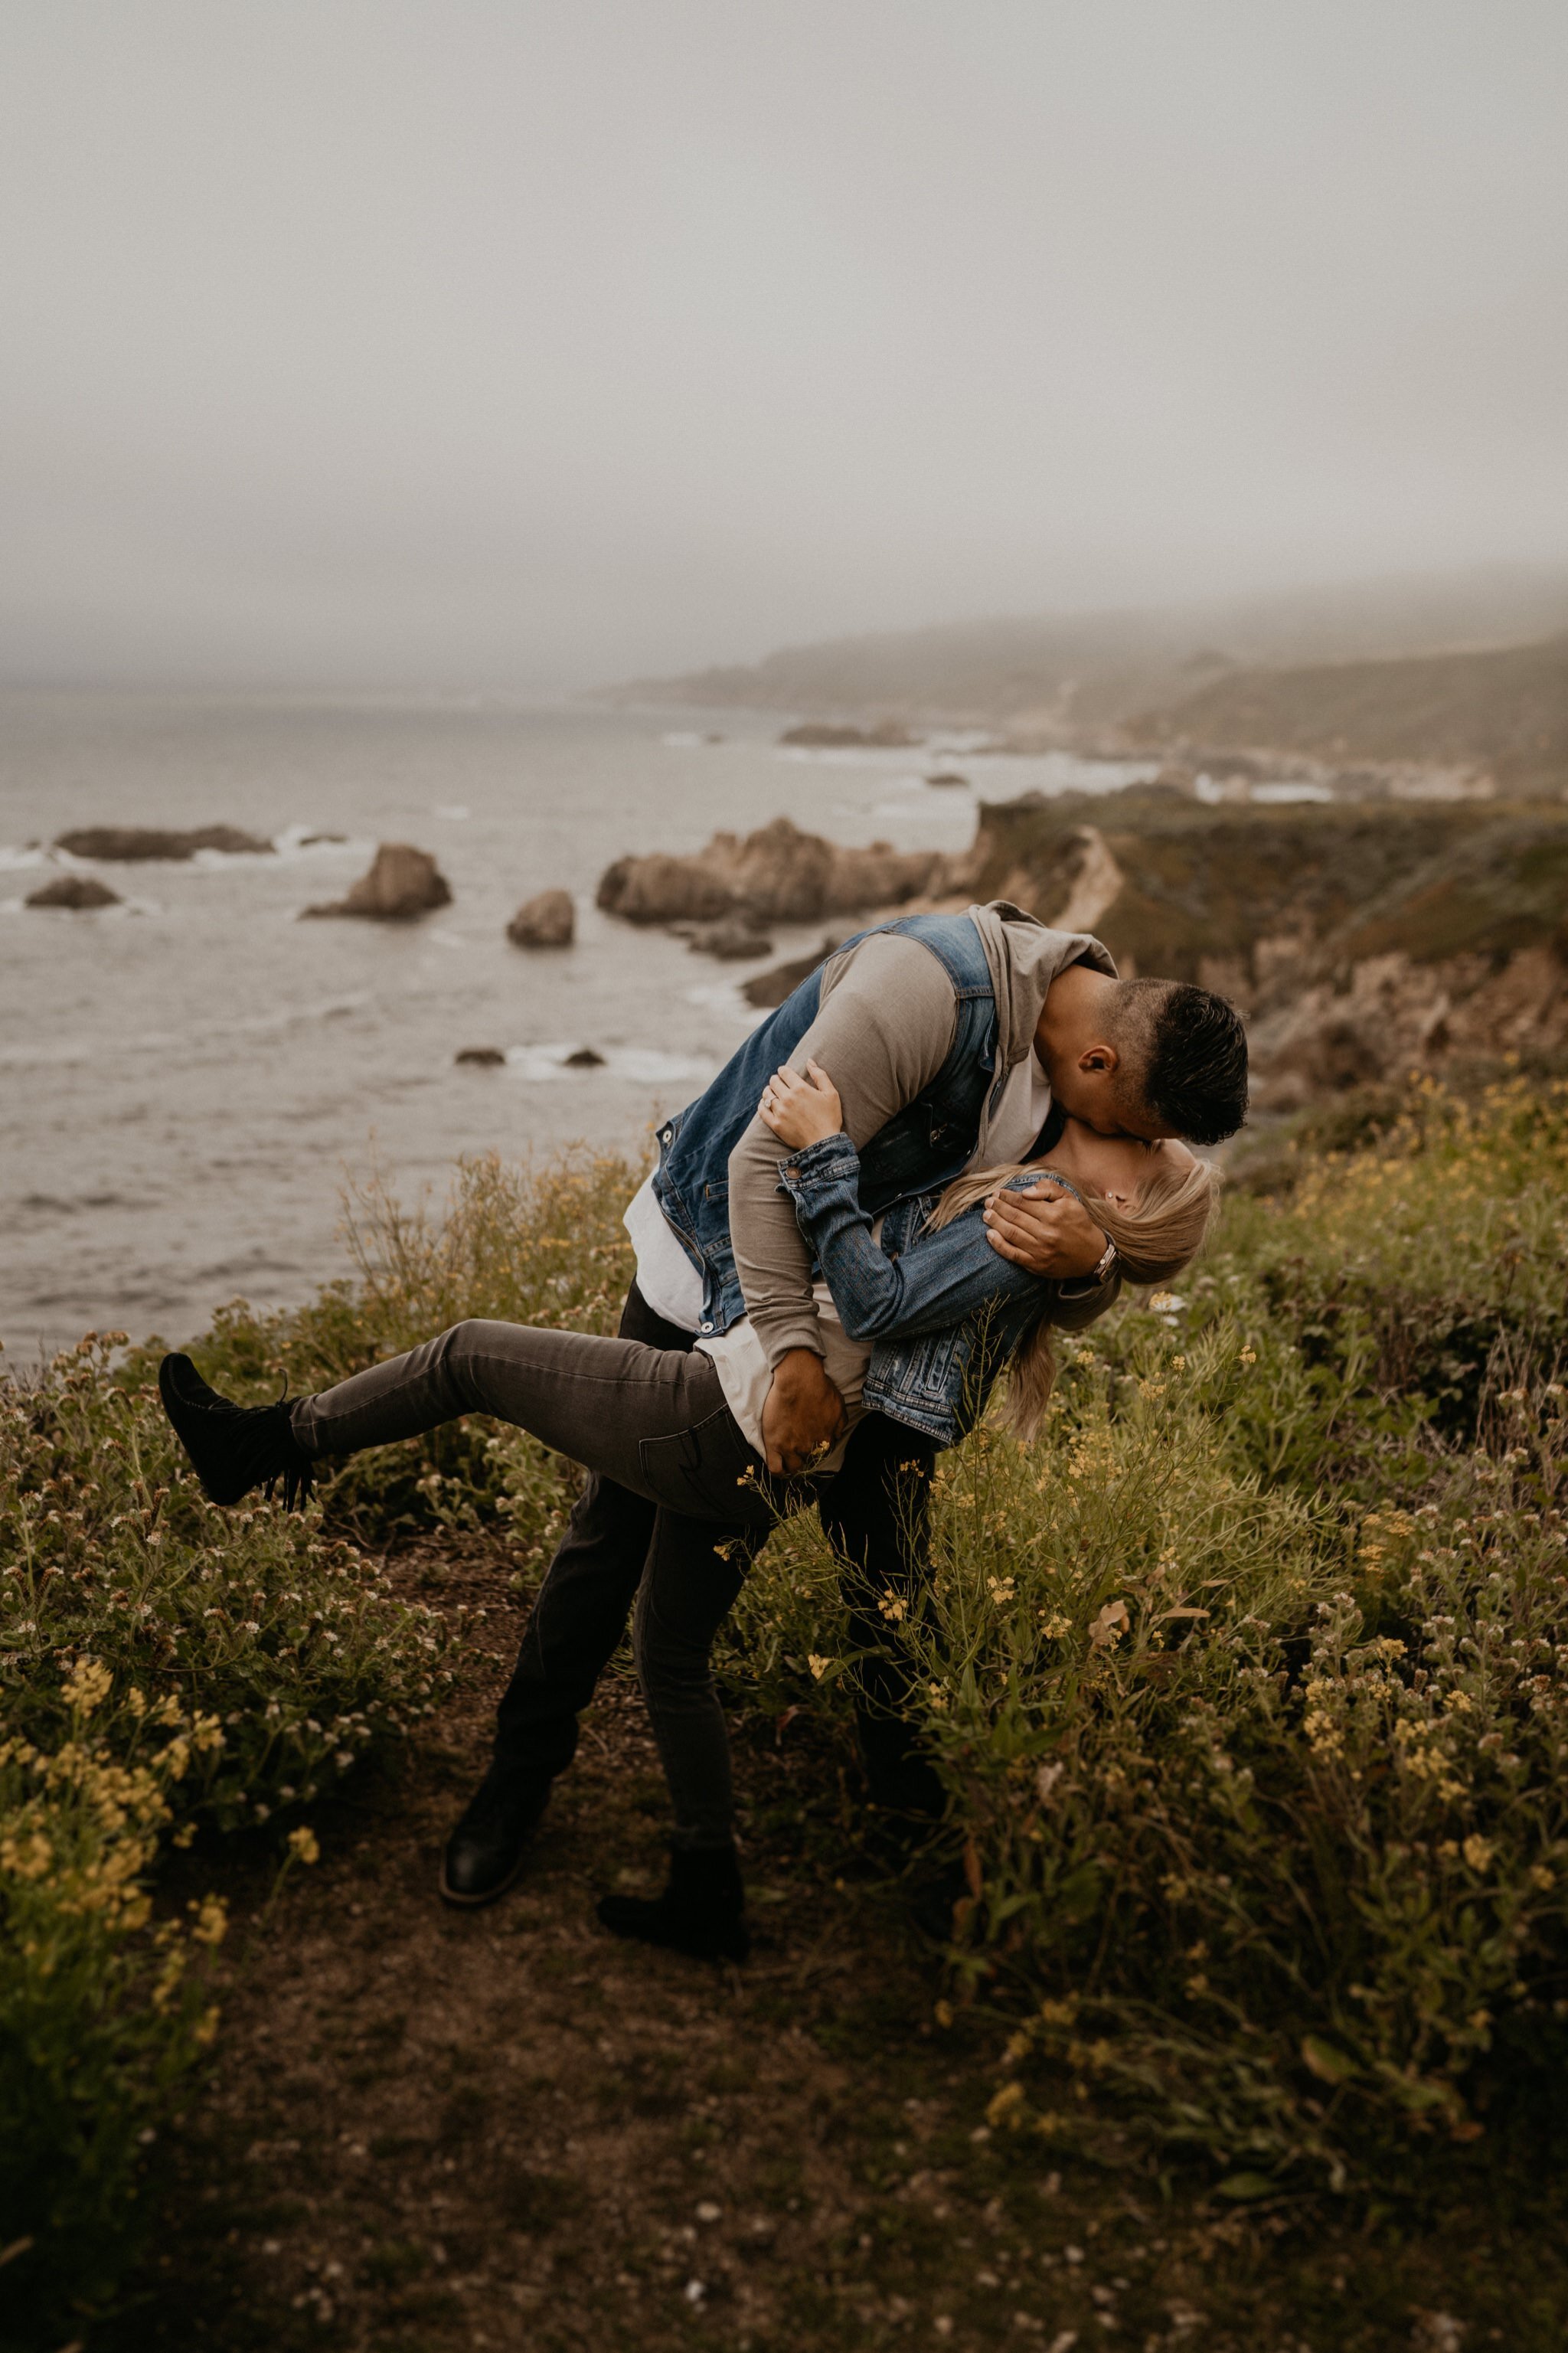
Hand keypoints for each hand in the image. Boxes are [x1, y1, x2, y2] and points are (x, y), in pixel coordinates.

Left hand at [759, 1058, 844, 1149]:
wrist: (824, 1143)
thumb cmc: (830, 1117)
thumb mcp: (831, 1093)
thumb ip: (820, 1075)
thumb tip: (809, 1061)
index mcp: (800, 1088)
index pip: (784, 1072)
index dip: (783, 1071)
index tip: (785, 1074)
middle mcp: (788, 1098)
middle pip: (773, 1081)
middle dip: (776, 1080)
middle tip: (780, 1084)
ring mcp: (780, 1112)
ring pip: (767, 1095)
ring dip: (769, 1091)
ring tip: (774, 1094)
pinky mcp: (775, 1124)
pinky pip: (762, 1110)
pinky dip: (762, 1105)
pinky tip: (766, 1105)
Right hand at [759, 1348, 846, 1474]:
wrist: (798, 1380)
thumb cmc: (820, 1388)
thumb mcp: (839, 1406)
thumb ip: (839, 1425)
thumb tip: (836, 1436)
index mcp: (826, 1440)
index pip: (823, 1455)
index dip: (817, 1451)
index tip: (811, 1446)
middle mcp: (810, 1448)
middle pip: (808, 1463)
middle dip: (805, 1458)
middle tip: (799, 1450)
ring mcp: (791, 1447)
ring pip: (793, 1468)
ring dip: (792, 1465)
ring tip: (787, 1458)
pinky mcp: (775, 1444)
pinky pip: (775, 1468)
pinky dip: (778, 1471)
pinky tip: (778, 1465)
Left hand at [983, 1177, 1107, 1279]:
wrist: (1091, 1255)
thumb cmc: (1078, 1223)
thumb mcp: (1070, 1200)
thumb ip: (1049, 1189)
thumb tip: (1026, 1191)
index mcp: (1054, 1214)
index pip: (1023, 1202)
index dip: (1007, 1197)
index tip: (998, 1193)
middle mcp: (1046, 1233)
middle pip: (1014, 1217)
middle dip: (998, 1207)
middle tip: (988, 1202)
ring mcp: (1040, 1251)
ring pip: (1011, 1234)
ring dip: (995, 1223)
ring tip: (986, 1214)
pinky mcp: (1037, 1265)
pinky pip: (1013, 1254)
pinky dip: (999, 1245)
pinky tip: (989, 1235)